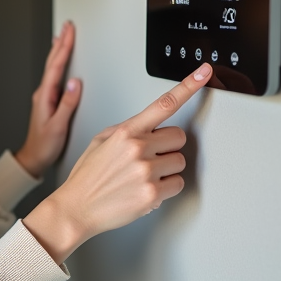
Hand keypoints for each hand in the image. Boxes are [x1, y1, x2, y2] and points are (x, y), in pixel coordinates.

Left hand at [14, 21, 80, 178]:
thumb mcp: (58, 126)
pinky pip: (55, 76)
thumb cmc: (44, 145)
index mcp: (45, 96)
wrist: (33, 158)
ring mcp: (45, 96)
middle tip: (68, 26)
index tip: (69, 32)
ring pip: (53, 67)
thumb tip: (75, 83)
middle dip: (61, 42)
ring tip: (64, 36)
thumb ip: (67, 104)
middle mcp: (43, 94)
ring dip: (59, 51)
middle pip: (53, 62)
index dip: (63, 47)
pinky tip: (60, 62)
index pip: (56, 66)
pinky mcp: (49, 101)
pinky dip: (58, 64)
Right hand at [22, 63, 211, 262]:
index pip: (164, 103)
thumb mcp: (100, 141)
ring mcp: (146, 171)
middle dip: (167, 146)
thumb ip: (127, 129)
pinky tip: (146, 189)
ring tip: (142, 176)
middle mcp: (138, 148)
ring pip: (179, 162)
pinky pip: (177, 184)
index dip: (188, 86)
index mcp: (126, 132)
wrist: (76, 208)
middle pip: (178, 137)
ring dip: (166, 169)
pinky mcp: (152, 194)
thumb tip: (149, 126)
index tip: (204, 72)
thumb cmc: (87, 176)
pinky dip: (165, 189)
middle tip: (148, 158)